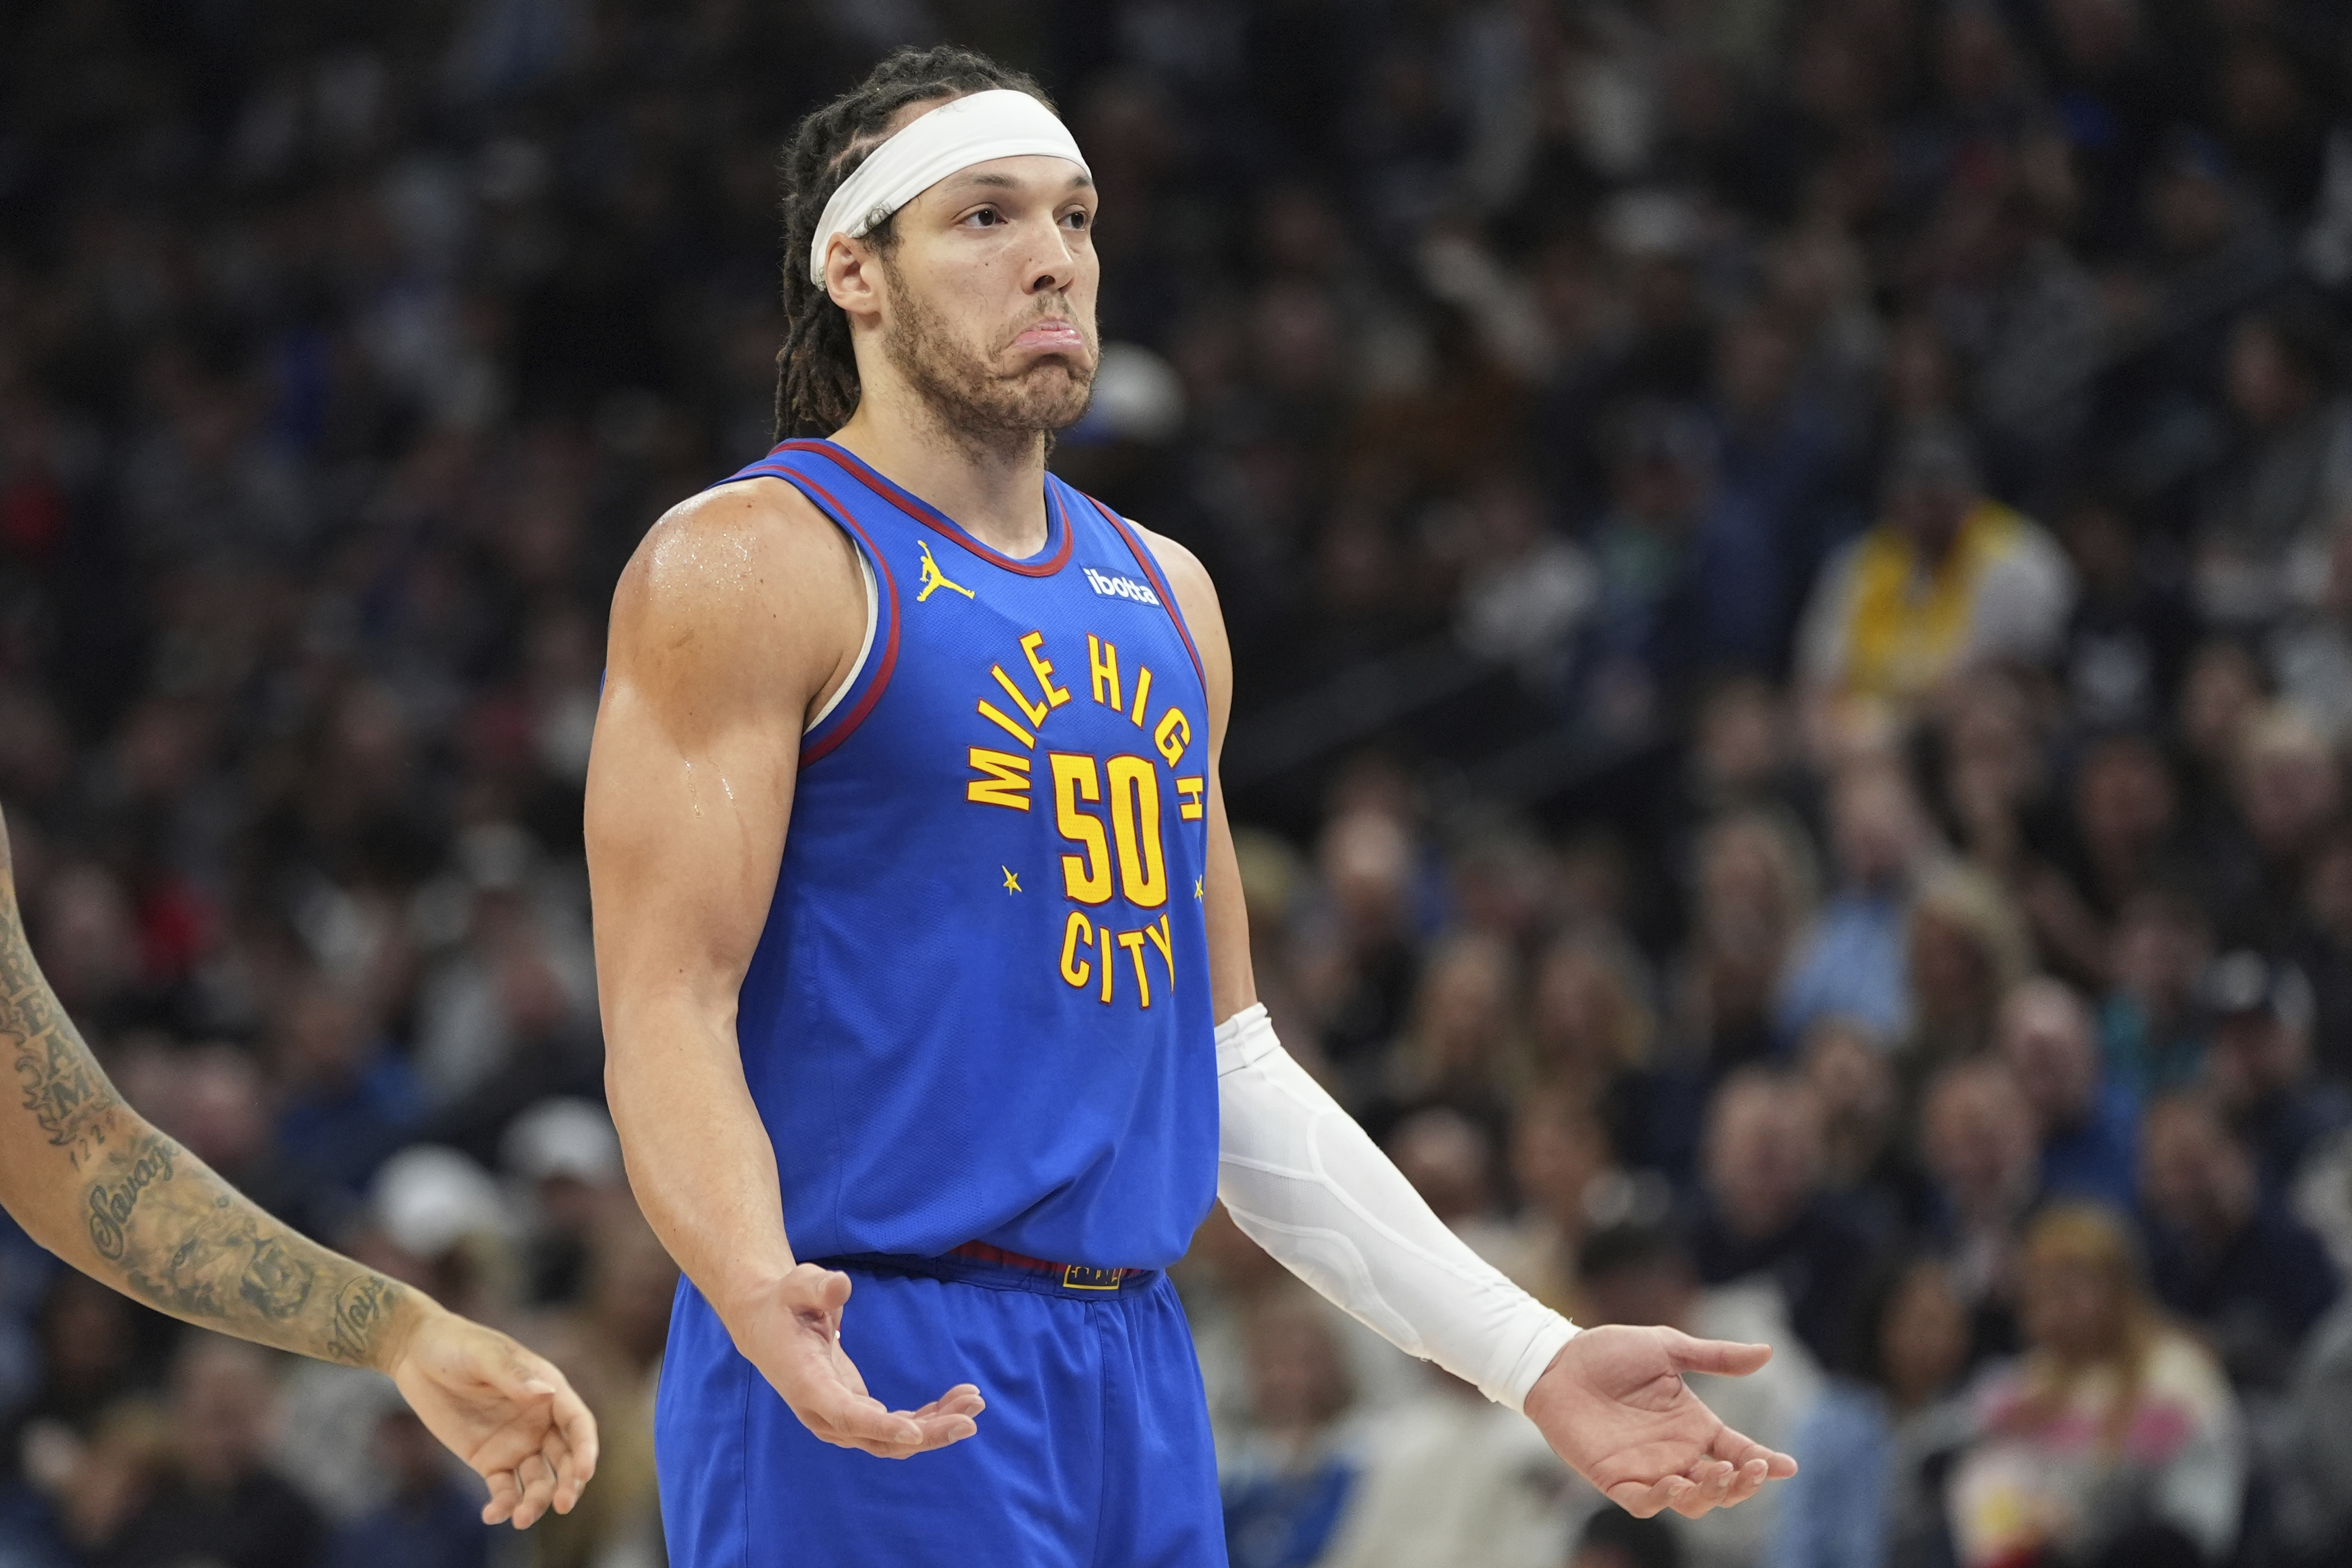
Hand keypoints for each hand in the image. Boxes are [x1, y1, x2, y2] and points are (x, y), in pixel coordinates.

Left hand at [387, 1307, 600, 1527]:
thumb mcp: (483, 1355)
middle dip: (568, 1483)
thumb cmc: (455, 1344)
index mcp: (548, 1390)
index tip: (584, 1472)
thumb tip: (545, 1393)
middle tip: (563, 1505)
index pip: (577, 1423)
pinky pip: (503, 1488)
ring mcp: (515, 1443)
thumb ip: (512, 1375)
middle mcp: (539, 1420)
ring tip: (520, 1518)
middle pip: (564, 1458)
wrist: (416, 1354)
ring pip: (537, 1480)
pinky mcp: (488, 1460)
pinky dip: (503, 1504)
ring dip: (536, 1501)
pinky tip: (492, 1514)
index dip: (585, 1448)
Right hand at [733, 1263, 983, 1458]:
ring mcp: (840, 1419)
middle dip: (926, 1433)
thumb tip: (840, 1286)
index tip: (915, 1433)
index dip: (880, 1427)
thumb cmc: (785, 1302)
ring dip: (935, 1427)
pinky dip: (927, 1419)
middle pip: (877, 1438)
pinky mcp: (856, 1414)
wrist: (767, 1325)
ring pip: (892, 1440)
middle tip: (971, 1419)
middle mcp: (823, 1412)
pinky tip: (957, 1401)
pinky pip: (895, 1427)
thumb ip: (817, 1287)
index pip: (844, 1415)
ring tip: (974, 1403)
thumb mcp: (797, 1284)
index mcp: (807, 1384)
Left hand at [1522, 1324, 1798, 1518]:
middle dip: (1741, 1483)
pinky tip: (1675, 1485)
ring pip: (1690, 1501)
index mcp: (1694, 1425)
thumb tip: (1769, 1352)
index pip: (1738, 1451)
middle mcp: (1676, 1452)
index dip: (1764, 1462)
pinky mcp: (1614, 1478)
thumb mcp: (1667, 1347)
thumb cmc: (1609, 1352)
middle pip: (1721, 1485)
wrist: (1556, 1359)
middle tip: (1752, 1468)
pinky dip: (1661, 1500)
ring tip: (1714, 1472)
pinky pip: (1643, 1503)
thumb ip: (1715, 1357)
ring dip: (1708, 1493)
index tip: (1788, 1466)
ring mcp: (1647, 1469)